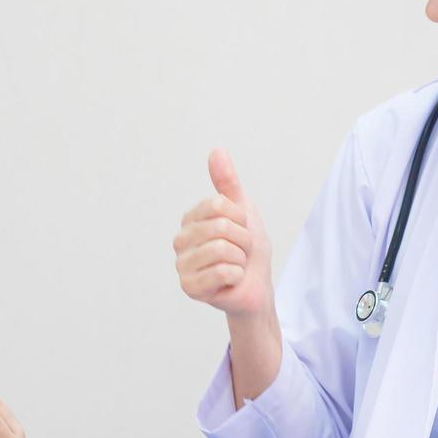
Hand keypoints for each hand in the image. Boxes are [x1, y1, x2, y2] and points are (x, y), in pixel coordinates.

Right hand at [173, 148, 273, 319]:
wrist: (257, 286)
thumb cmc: (248, 250)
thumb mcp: (243, 211)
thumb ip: (228, 182)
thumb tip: (216, 150)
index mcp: (190, 219)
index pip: (219, 204)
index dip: (241, 217)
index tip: (241, 229)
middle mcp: (181, 240)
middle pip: (220, 226)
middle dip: (243, 240)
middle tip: (241, 251)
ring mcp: (182, 264)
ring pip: (222, 249)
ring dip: (240, 259)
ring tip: (236, 265)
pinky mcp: (189, 287)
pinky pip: (223, 271)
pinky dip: (237, 276)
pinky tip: (230, 281)